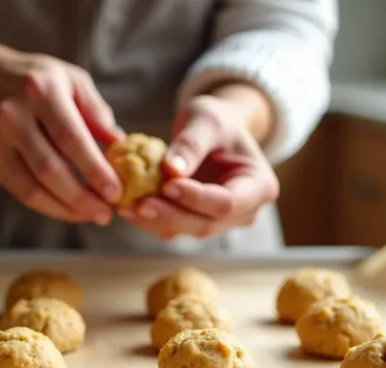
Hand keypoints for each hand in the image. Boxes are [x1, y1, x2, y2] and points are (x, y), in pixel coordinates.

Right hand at [0, 41, 123, 225]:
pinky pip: (18, 191)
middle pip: (50, 169)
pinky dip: (46, 206)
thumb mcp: (71, 80)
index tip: (116, 192)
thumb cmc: (36, 79)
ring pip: (31, 188)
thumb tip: (119, 144)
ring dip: (64, 209)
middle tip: (106, 214)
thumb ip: (96, 111)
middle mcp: (13, 114)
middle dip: (82, 198)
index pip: (70, 138)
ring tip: (89, 215)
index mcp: (41, 90)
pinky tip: (66, 209)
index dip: (94, 170)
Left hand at [124, 94, 278, 239]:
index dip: (196, 198)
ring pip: (186, 230)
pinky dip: (149, 219)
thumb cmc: (217, 120)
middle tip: (138, 204)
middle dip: (170, 215)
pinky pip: (172, 227)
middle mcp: (244, 212)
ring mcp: (220, 222)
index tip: (168, 184)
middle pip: (206, 224)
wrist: (214, 130)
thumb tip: (171, 170)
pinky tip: (126, 207)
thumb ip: (192, 143)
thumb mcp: (207, 120)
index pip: (227, 203)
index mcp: (259, 187)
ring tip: (125, 206)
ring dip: (154, 221)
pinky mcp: (196, 222)